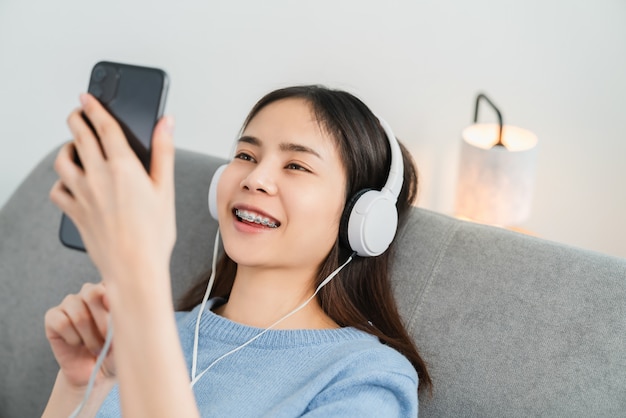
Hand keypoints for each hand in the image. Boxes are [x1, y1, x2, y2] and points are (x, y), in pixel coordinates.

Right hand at [44, 283, 114, 387]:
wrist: (95, 373)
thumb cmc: (115, 352)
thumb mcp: (125, 337)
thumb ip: (120, 317)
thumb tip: (108, 298)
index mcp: (111, 291)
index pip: (111, 283)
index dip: (115, 302)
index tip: (120, 322)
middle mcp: (90, 292)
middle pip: (92, 292)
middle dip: (102, 321)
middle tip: (107, 340)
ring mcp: (70, 303)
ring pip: (77, 310)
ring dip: (89, 335)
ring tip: (95, 348)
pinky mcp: (53, 317)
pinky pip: (61, 322)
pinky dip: (72, 337)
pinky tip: (77, 344)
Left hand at [49, 94, 175, 283]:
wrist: (134, 267)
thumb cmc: (154, 233)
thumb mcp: (166, 188)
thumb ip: (164, 151)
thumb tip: (166, 123)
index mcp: (123, 167)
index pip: (104, 126)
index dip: (95, 107)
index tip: (88, 97)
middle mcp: (98, 176)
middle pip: (79, 136)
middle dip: (76, 119)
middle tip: (77, 113)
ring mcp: (82, 194)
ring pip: (62, 161)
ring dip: (66, 148)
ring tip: (72, 146)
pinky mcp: (74, 212)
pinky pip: (58, 190)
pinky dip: (61, 182)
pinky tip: (69, 183)